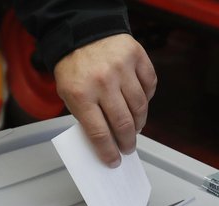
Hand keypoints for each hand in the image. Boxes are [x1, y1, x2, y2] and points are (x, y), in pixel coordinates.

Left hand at [53, 33, 156, 166]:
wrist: (82, 31)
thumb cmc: (74, 66)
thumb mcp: (69, 94)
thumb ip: (85, 116)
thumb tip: (106, 141)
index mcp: (81, 94)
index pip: (99, 133)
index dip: (108, 152)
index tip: (114, 161)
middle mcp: (103, 82)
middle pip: (123, 123)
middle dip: (127, 142)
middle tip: (128, 147)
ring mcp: (122, 68)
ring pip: (140, 107)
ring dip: (139, 123)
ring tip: (135, 128)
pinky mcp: (136, 57)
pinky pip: (149, 85)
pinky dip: (147, 97)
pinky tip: (140, 102)